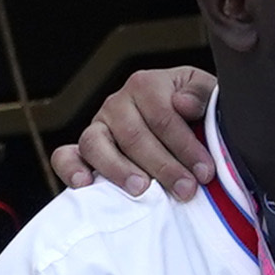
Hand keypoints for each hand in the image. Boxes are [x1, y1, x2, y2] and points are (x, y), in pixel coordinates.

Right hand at [52, 64, 217, 199]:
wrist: (184, 128)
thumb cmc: (197, 116)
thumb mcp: (209, 98)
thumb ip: (201, 95)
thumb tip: (182, 104)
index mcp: (147, 84)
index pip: (162, 116)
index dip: (186, 146)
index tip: (205, 172)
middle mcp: (117, 103)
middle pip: (133, 135)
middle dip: (163, 166)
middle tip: (186, 190)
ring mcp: (97, 126)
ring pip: (96, 144)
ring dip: (118, 169)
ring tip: (142, 189)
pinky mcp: (82, 151)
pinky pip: (65, 156)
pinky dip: (71, 169)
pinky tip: (86, 185)